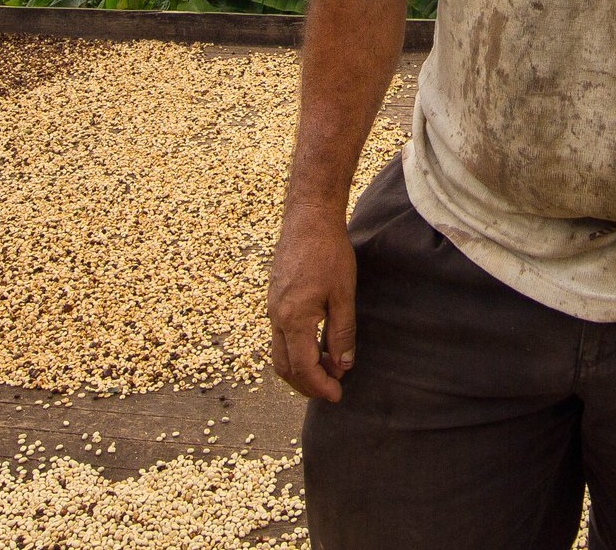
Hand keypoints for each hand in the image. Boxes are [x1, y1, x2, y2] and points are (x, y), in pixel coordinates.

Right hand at [268, 204, 356, 401]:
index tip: (337, 395)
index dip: (320, 386)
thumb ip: (342, 333)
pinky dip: (295, 351)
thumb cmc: (328, 253)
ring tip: (325, 372)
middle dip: (306, 385)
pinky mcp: (274, 299)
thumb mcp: (343, 295)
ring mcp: (272, 308)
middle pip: (284, 367)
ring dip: (299, 369)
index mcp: (294, 319)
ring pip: (279, 353)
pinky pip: (279, 336)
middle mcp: (276, 317)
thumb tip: (343, 365)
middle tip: (331, 390)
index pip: (303, 367)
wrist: (308, 219)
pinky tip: (315, 347)